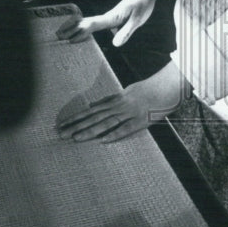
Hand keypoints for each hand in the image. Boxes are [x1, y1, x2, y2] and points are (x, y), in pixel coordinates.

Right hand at [57, 0, 170, 46]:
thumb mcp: (137, 20)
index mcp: (111, 18)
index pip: (92, 26)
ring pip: (90, 23)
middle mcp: (108, 17)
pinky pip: (97, 24)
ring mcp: (109, 17)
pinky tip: (84, 32)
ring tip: (64, 34)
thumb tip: (115, 45)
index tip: (68, 39)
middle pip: (86, 24)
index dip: (80, 33)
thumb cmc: (142, 5)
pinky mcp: (113, 18)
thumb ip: (126, 32)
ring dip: (76, 28)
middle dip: (71, 29)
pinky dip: (87, 28)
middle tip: (57, 36)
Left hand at [57, 63, 183, 142]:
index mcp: (115, 100)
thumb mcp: (126, 92)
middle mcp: (119, 106)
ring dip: (90, 130)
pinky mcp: (141, 120)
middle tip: (61, 134)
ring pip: (106, 123)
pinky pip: (126, 129)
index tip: (63, 124)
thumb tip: (93, 106)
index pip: (91, 111)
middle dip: (77, 126)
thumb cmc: (146, 90)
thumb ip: (109, 100)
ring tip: (75, 138)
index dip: (76, 118)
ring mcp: (129, 113)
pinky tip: (102, 140)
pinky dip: (114, 134)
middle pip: (94, 117)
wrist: (166, 86)